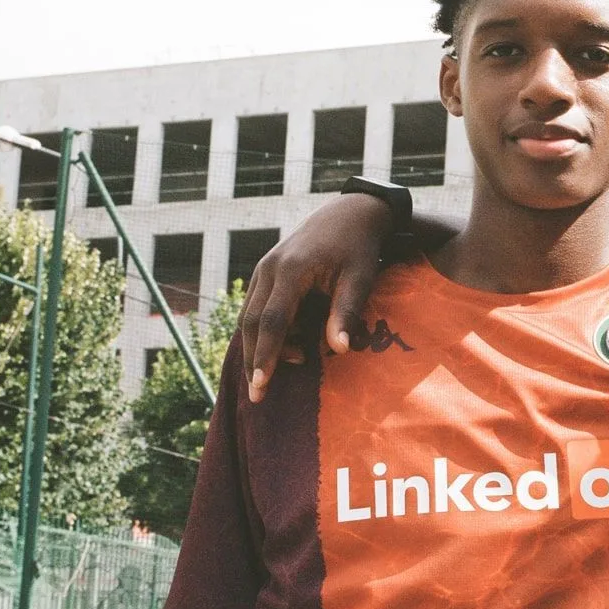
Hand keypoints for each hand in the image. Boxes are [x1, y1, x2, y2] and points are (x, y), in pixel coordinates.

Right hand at [239, 192, 394, 401]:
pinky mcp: (266, 272)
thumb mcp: (360, 278)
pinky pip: (256, 307)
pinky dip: (264, 331)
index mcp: (292, 270)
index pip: (272, 321)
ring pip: (249, 316)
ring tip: (281, 371)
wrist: (349, 213)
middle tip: (257, 395)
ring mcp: (264, 269)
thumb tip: (339, 349)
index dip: (266, 355)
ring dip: (259, 347)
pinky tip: (283, 348)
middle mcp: (270, 268)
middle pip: (251, 322)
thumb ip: (346, 312)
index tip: (260, 385)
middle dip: (253, 360)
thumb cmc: (358, 248)